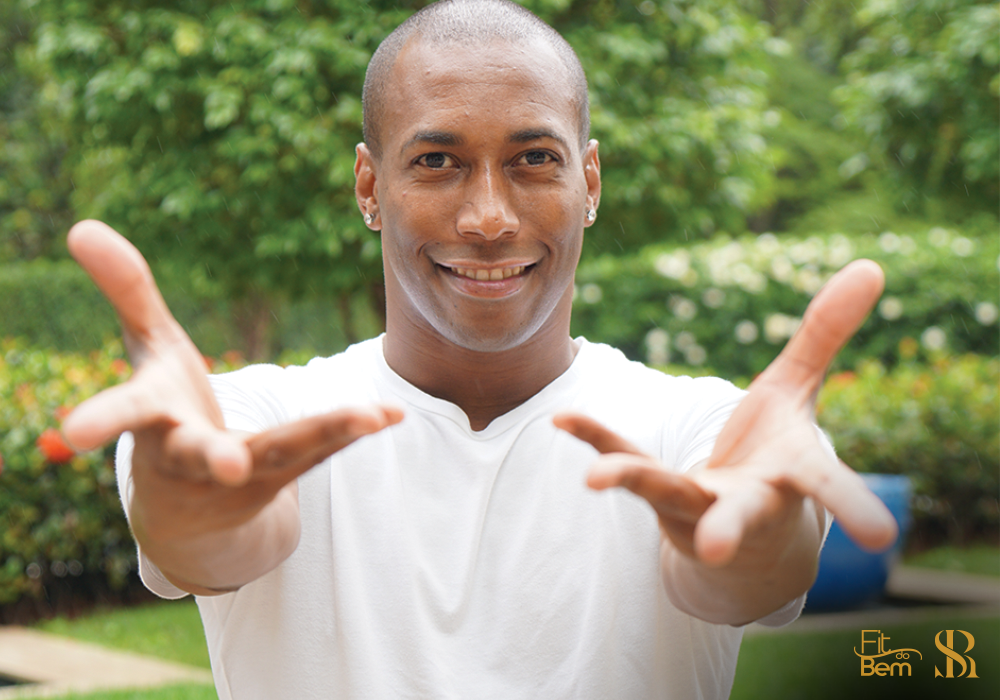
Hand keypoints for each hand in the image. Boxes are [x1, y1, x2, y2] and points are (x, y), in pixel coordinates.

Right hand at [61, 220, 401, 587]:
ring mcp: (247, 472)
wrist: (192, 509)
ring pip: (285, 452)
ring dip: (325, 433)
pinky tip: (395, 412)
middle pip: (202, 453)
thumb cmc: (166, 415)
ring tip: (370, 417)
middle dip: (214, 456)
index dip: (102, 419)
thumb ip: (127, 292)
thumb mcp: (150, 352)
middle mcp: (196, 456)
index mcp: (155, 421)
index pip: (126, 415)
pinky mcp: (289, 474)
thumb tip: (80, 225)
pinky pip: (325, 450)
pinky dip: (356, 429)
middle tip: (230, 464)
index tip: (75, 432)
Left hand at [555, 260, 896, 619]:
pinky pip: (624, 461)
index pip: (825, 485)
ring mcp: (696, 505)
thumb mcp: (798, 389)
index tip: (881, 538)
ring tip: (594, 481)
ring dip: (633, 482)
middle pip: (740, 513)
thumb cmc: (776, 453)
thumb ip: (825, 333)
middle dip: (731, 526)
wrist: (744, 528)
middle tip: (719, 545)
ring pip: (664, 493)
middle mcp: (745, 500)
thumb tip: (872, 264)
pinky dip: (597, 438)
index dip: (852, 505)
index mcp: (791, 475)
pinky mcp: (658, 497)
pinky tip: (562, 417)